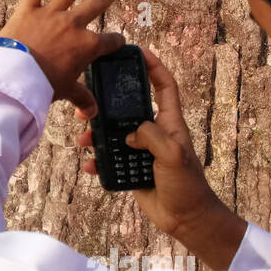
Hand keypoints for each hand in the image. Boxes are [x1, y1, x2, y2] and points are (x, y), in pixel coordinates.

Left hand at [0, 0, 124, 109]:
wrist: (13, 75)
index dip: (116, 42)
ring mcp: (51, 14)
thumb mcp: (66, 92)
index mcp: (87, 46)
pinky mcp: (28, 10)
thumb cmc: (42, 85)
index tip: (119, 41)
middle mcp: (73, 25)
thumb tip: (91, 112)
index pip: (109, 41)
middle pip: (95, 6)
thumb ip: (81, 98)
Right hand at [77, 45, 245, 269]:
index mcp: (169, 123)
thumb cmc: (187, 185)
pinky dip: (98, 163)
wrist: (185, 219)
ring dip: (97, 136)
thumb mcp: (172, 154)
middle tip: (88, 102)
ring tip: (83, 140)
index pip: (164, 87)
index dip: (154, 67)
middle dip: (109, 103)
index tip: (138, 51)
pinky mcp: (132, 170)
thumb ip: (151, 135)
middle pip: (129, 108)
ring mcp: (142, 151)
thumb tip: (129, 132)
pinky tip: (89, 167)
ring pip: (114, 134)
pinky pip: (110, 161)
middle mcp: (155, 133)